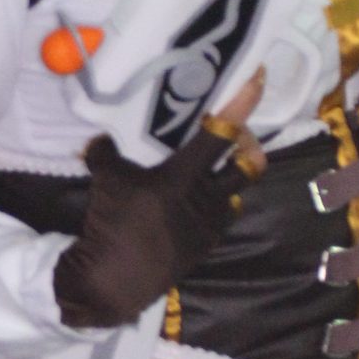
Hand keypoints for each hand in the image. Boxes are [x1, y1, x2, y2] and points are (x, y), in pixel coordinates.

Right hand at [53, 71, 264, 329]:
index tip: (258, 77)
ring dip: (227, 183)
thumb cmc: (113, 224)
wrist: (114, 280)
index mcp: (185, 176)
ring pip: (235, 197)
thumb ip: (107, 154)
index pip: (222, 131)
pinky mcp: (203, 248)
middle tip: (237, 138)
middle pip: (249, 167)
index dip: (242, 103)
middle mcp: (206, 199)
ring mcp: (208, 226)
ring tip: (208, 178)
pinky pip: (216, 221)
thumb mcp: (105, 180)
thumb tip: (101, 140)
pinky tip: (187, 209)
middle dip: (249, 148)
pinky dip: (208, 209)